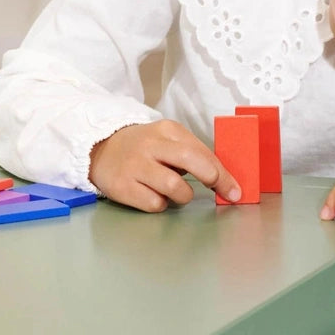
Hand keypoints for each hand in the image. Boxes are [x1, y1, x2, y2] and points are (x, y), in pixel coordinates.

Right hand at [89, 120, 240, 212]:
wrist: (99, 149)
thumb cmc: (143, 148)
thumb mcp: (167, 140)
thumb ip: (192, 153)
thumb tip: (221, 177)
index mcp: (167, 130)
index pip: (202, 151)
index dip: (223, 173)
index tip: (235, 189)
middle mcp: (151, 145)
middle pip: (191, 161)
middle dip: (213, 178)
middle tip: (222, 192)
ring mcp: (135, 166)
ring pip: (175, 187)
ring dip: (183, 196)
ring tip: (175, 192)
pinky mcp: (122, 187)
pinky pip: (155, 203)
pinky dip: (161, 204)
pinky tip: (154, 194)